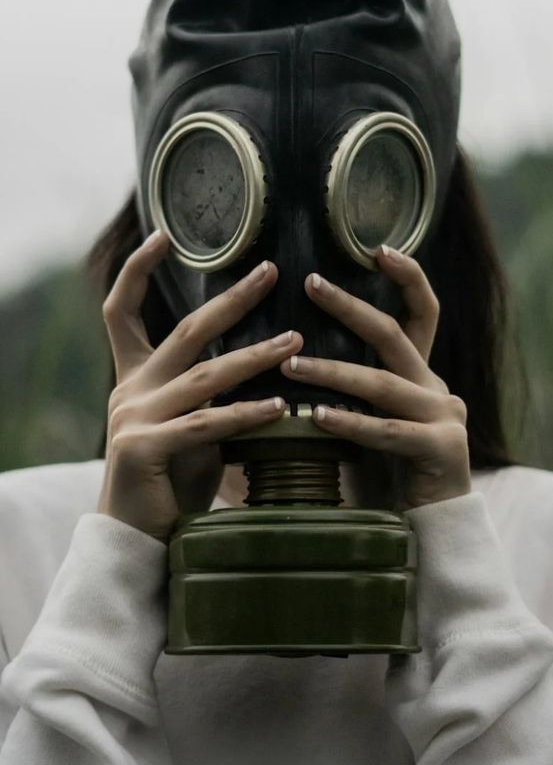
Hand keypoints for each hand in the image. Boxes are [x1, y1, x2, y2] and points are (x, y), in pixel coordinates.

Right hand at [98, 231, 301, 541]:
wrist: (137, 541)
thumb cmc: (171, 482)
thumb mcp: (189, 428)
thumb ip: (209, 395)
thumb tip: (257, 363)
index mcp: (133, 378)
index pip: (122, 311)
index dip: (137, 270)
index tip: (162, 235)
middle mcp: (129, 390)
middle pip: (184, 331)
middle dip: (231, 300)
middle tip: (272, 272)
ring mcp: (133, 418)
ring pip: (205, 377)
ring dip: (255, 357)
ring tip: (296, 341)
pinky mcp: (144, 449)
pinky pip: (207, 424)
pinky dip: (246, 413)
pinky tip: (281, 406)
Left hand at [280, 246, 470, 509]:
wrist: (434, 523)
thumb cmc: (389, 470)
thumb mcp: (372, 418)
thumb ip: (352, 389)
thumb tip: (292, 354)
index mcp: (422, 375)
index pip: (423, 313)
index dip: (408, 278)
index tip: (378, 250)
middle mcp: (437, 387)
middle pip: (394, 335)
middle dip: (350, 307)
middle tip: (310, 283)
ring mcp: (444, 417)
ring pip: (382, 384)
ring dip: (333, 372)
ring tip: (291, 364)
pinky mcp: (442, 448)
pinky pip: (388, 432)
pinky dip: (352, 423)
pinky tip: (319, 418)